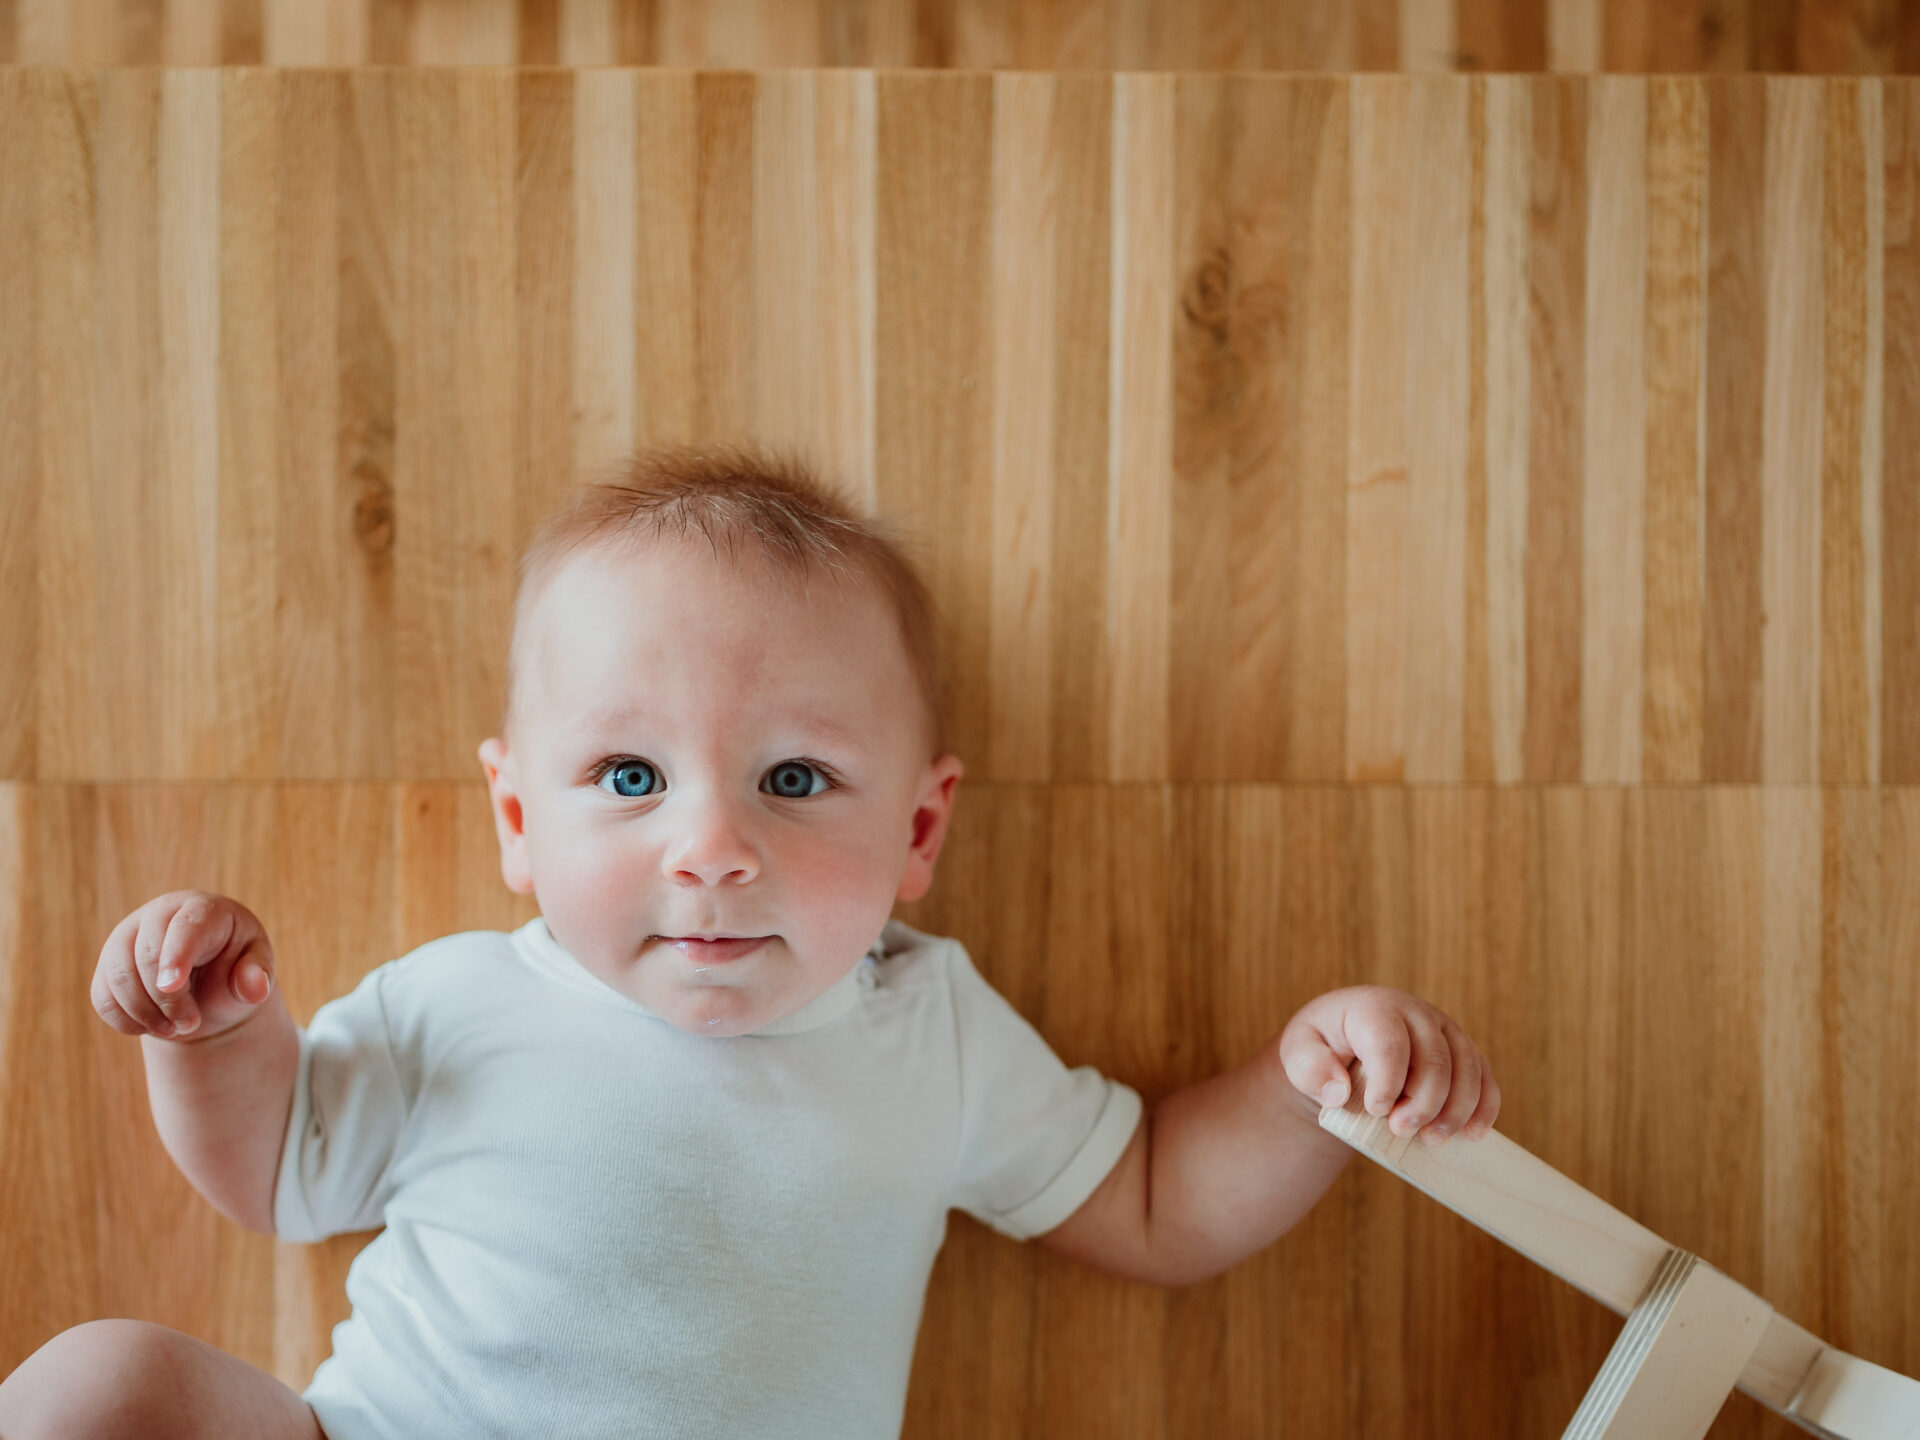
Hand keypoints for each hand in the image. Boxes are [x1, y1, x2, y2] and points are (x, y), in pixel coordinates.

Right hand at [92, 890, 276, 1043]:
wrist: (208, 987)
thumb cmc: (235, 969)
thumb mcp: (255, 970)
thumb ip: (256, 976)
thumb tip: (255, 988)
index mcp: (202, 909)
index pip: (185, 927)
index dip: (176, 955)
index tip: (172, 986)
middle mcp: (158, 915)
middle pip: (146, 953)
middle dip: (166, 997)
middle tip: (190, 1023)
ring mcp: (126, 938)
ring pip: (117, 975)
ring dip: (145, 1012)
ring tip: (177, 1028)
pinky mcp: (107, 966)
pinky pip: (102, 997)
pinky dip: (126, 1020)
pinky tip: (153, 1025)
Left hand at [1277, 985, 1499, 1145]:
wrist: (1344, 1043)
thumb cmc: (1322, 1047)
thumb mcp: (1299, 1052)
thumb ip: (1309, 1069)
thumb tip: (1337, 1092)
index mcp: (1374, 1007)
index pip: (1389, 1042)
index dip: (1388, 1080)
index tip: (1375, 1110)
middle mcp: (1415, 1013)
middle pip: (1434, 1058)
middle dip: (1423, 1102)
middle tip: (1401, 1131)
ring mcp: (1444, 1030)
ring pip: (1466, 1068)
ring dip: (1455, 1110)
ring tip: (1431, 1140)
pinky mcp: (1461, 1051)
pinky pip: (1484, 1076)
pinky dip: (1484, 1107)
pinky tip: (1471, 1134)